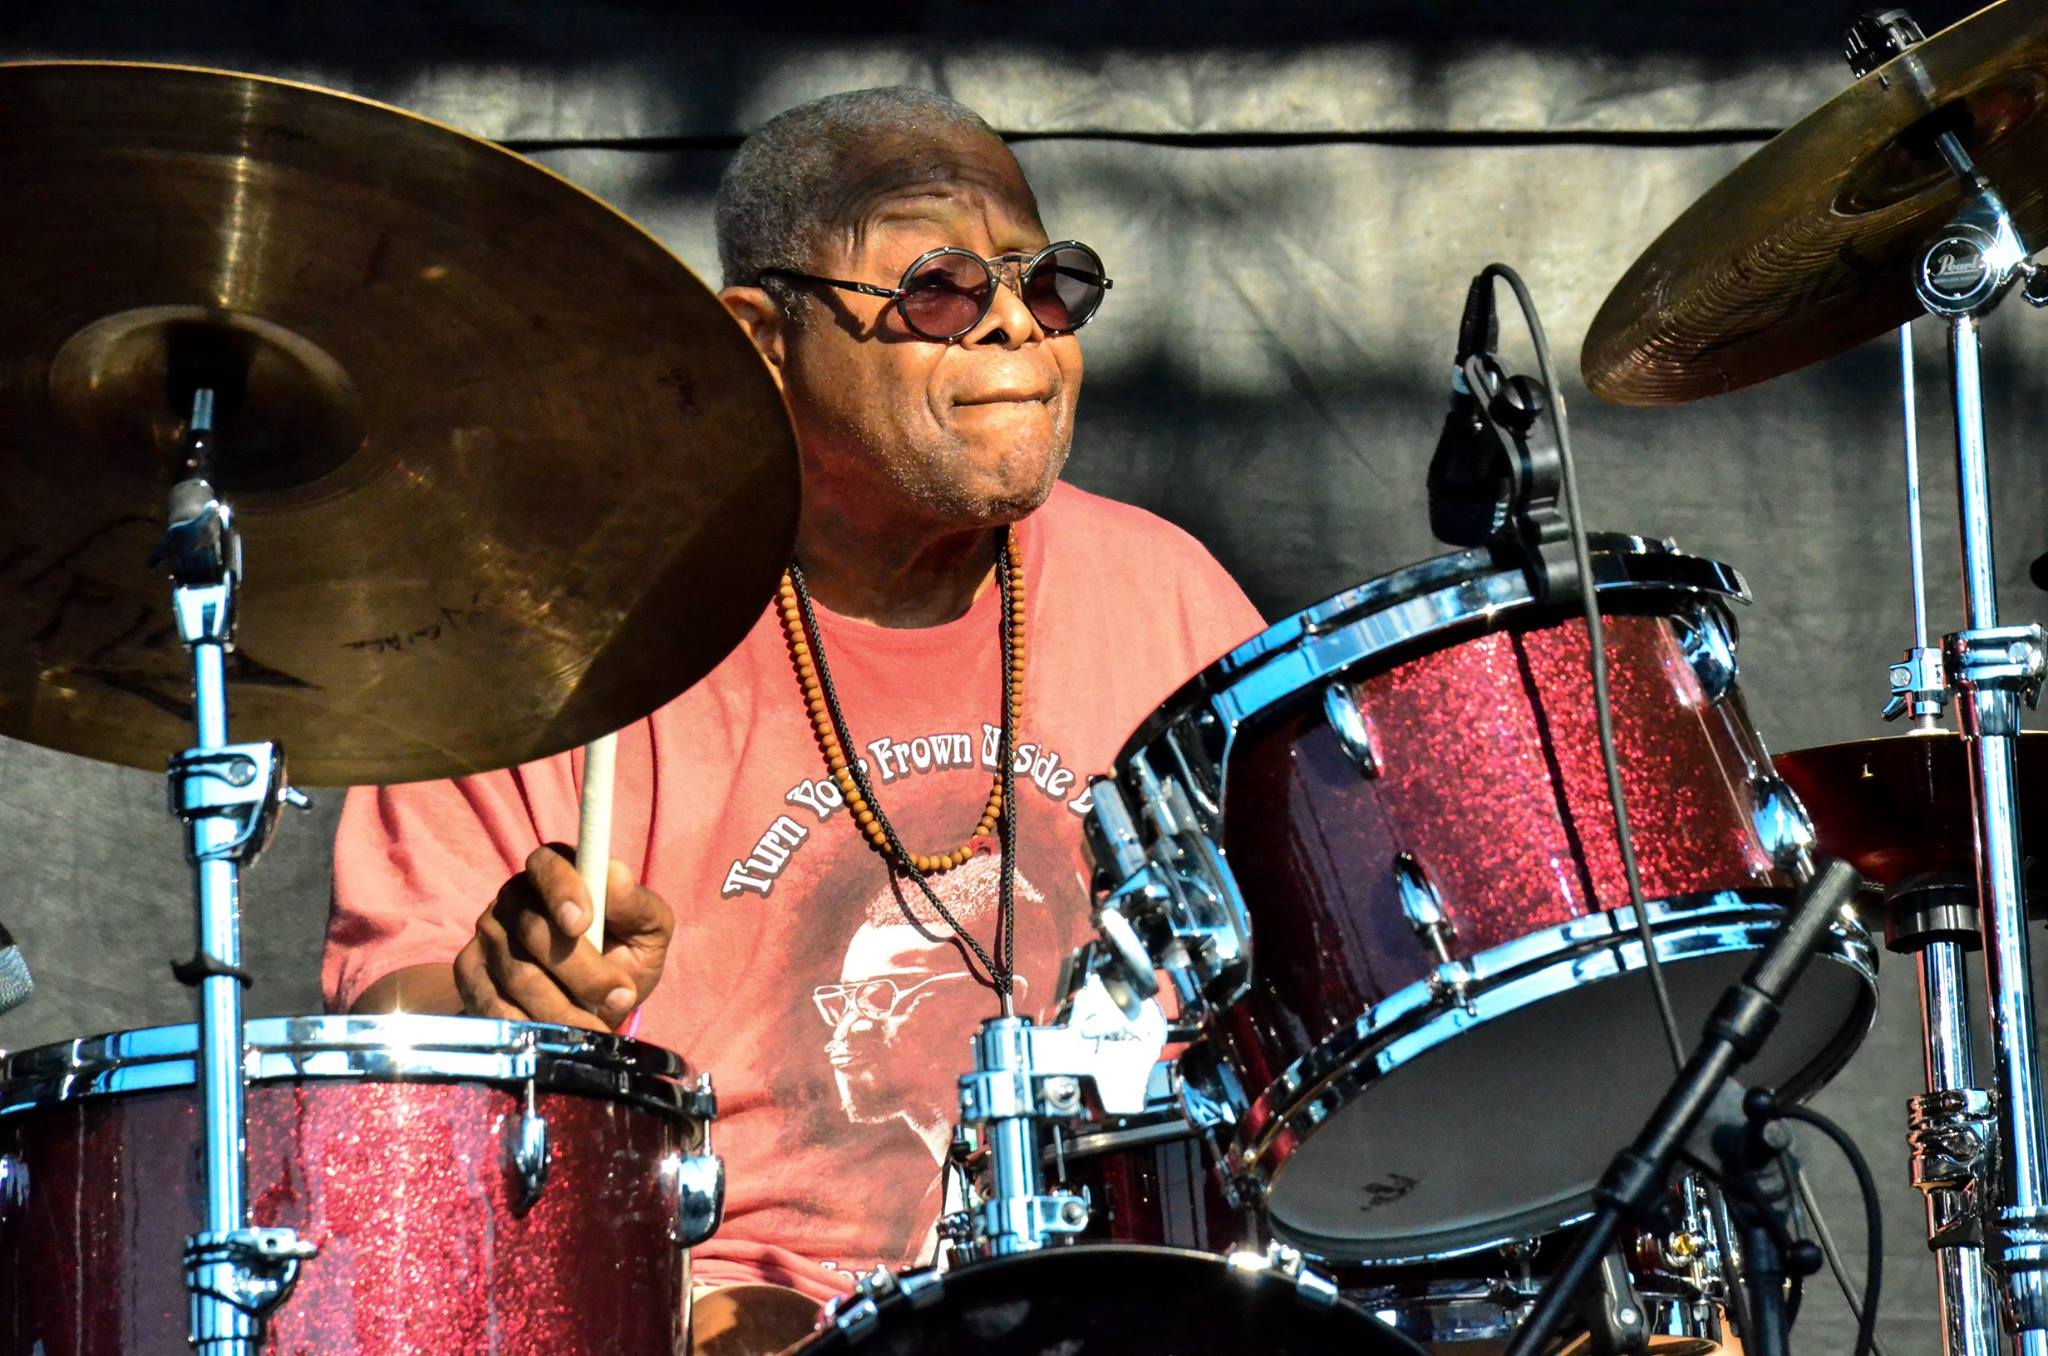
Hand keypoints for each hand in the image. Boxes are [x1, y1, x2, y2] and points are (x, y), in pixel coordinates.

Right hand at [452, 844, 672, 1031]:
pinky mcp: (470, 975)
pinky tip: (559, 1040)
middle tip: (620, 998)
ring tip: (598, 1028)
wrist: (588, 1003)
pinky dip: (532, 1028)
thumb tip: (616, 875)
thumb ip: (636, 905)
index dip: (561, 891)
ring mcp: (487, 935)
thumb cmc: (624, 954)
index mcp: (556, 871)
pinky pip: (495, 1006)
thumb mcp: (647, 930)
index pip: (548, 865)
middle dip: (583, 972)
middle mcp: (514, 897)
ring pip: (519, 975)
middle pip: (535, 932)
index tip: (582, 923)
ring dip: (565, 1008)